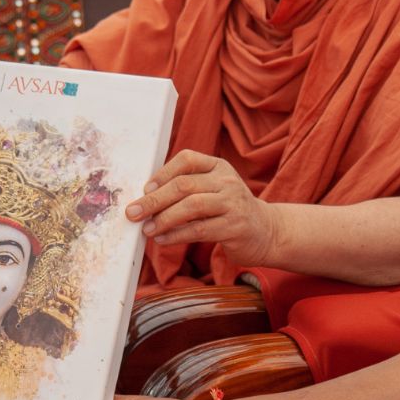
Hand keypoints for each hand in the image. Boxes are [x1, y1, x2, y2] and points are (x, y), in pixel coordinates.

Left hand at [129, 151, 280, 267]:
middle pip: (184, 185)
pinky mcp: (235, 227)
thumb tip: (146, 198)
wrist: (266, 231)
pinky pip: (200, 230)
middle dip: (154, 200)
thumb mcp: (214, 189)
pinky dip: (176, 235)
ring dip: (164, 219)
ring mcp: (233, 203)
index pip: (186, 159)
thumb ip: (187, 187)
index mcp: (218, 166)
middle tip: (133, 212)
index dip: (162, 173)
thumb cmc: (229, 209)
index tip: (145, 190)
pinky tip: (163, 240)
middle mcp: (227, 181)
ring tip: (147, 229)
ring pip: (191, 207)